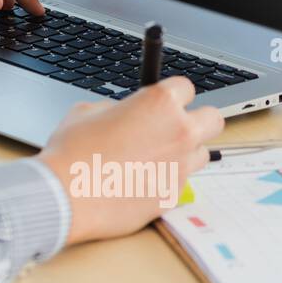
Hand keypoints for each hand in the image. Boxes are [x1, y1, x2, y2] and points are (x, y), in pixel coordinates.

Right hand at [36, 77, 224, 244]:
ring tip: (156, 157)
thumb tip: (122, 115)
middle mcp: (179, 132)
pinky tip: (141, 181)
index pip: (186, 87)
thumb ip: (115, 108)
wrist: (67, 194)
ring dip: (185, 152)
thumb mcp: (87, 112)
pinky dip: (166, 179)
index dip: (172, 94)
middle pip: (213, 118)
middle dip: (197, 120)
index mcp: (159, 103)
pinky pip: (180, 182)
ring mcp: (181, 166)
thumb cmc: (73, 150)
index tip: (163, 103)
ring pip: (203, 153)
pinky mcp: (175, 194)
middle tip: (174, 127)